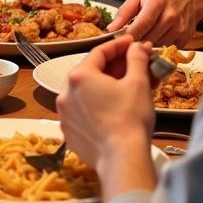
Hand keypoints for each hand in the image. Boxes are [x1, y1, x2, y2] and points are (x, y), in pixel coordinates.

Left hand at [57, 36, 156, 198]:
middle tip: (132, 65)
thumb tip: (137, 47)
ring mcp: (64, 114)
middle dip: (113, 67)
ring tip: (124, 89)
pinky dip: (96, 107)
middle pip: (90, 72)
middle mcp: (65, 92)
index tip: (132, 44)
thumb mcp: (138, 83)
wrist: (122, 158)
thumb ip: (136, 59)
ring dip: (103, 88)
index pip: (99, 52)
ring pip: (85, 93)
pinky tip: (112, 110)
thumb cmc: (131, 118)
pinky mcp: (68, 132)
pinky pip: (82, 112)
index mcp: (79, 76)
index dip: (118, 46)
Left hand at [107, 0, 202, 45]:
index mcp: (157, 2)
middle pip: (147, 38)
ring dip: (146, 44)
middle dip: (135, 41)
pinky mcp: (186, 38)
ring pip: (156, 46)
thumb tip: (111, 29)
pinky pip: (166, 48)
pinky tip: (156, 37)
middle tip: (128, 40)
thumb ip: (124, 12)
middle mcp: (171, 16)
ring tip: (143, 35)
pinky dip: (158, 46)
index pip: (141, 25)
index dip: (128, 35)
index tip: (118, 40)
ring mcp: (180, 28)